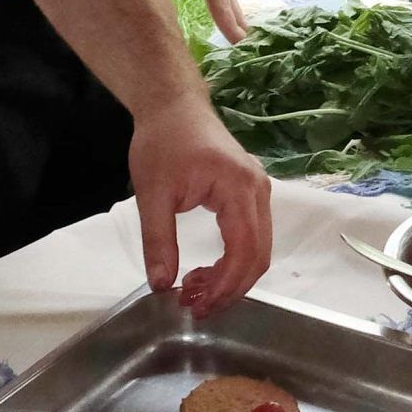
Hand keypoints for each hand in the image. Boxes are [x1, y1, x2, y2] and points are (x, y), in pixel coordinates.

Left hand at [128, 99, 273, 315]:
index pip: (245, 250)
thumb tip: (161, 285)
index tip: (196, 305)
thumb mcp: (152, 194)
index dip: (225, 285)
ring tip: (195, 289)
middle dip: (230, 288)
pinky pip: (252, 236)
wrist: (174, 105)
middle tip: (194, 306)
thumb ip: (158, 241)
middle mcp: (258, 191)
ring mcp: (258, 191)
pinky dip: (234, 260)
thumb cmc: (163, 142)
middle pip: (259, 255)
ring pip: (259, 249)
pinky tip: (206, 269)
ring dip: (232, 277)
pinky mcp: (250, 193)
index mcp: (239, 188)